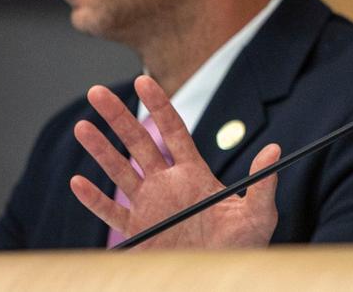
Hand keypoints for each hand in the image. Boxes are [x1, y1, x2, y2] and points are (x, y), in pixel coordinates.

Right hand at [70, 75, 280, 248]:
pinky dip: (94, 200)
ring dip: (100, 151)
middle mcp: (168, 185)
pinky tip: (78, 182)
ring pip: (120, 173)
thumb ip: (262, 182)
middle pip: (138, 144)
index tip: (142, 81)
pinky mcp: (139, 234)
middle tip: (96, 92)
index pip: (173, 131)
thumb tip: (275, 149)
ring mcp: (150, 208)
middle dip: (118, 117)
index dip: (158, 105)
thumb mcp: (259, 214)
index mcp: (194, 173)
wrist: (223, 277)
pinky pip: (111, 214)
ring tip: (81, 127)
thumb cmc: (245, 246)